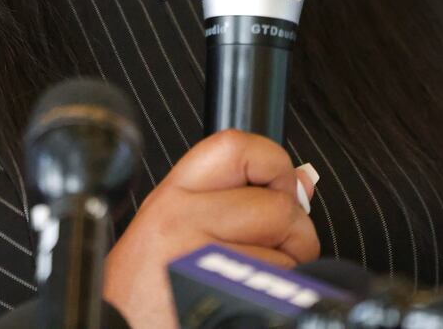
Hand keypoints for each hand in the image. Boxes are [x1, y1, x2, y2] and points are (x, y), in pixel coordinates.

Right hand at [102, 130, 319, 328]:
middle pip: (277, 203)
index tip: (278, 187)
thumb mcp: (172, 231)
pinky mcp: (225, 292)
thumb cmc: (146, 295)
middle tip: (273, 248)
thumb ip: (229, 198)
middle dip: (293, 231)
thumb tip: (296, 181)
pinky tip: (247, 296)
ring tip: (250, 279)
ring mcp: (202, 258)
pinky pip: (283, 282)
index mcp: (170, 197)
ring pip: (288, 247)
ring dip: (287, 268)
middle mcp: (180, 220)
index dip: (272, 162)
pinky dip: (281, 293)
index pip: (234, 146)